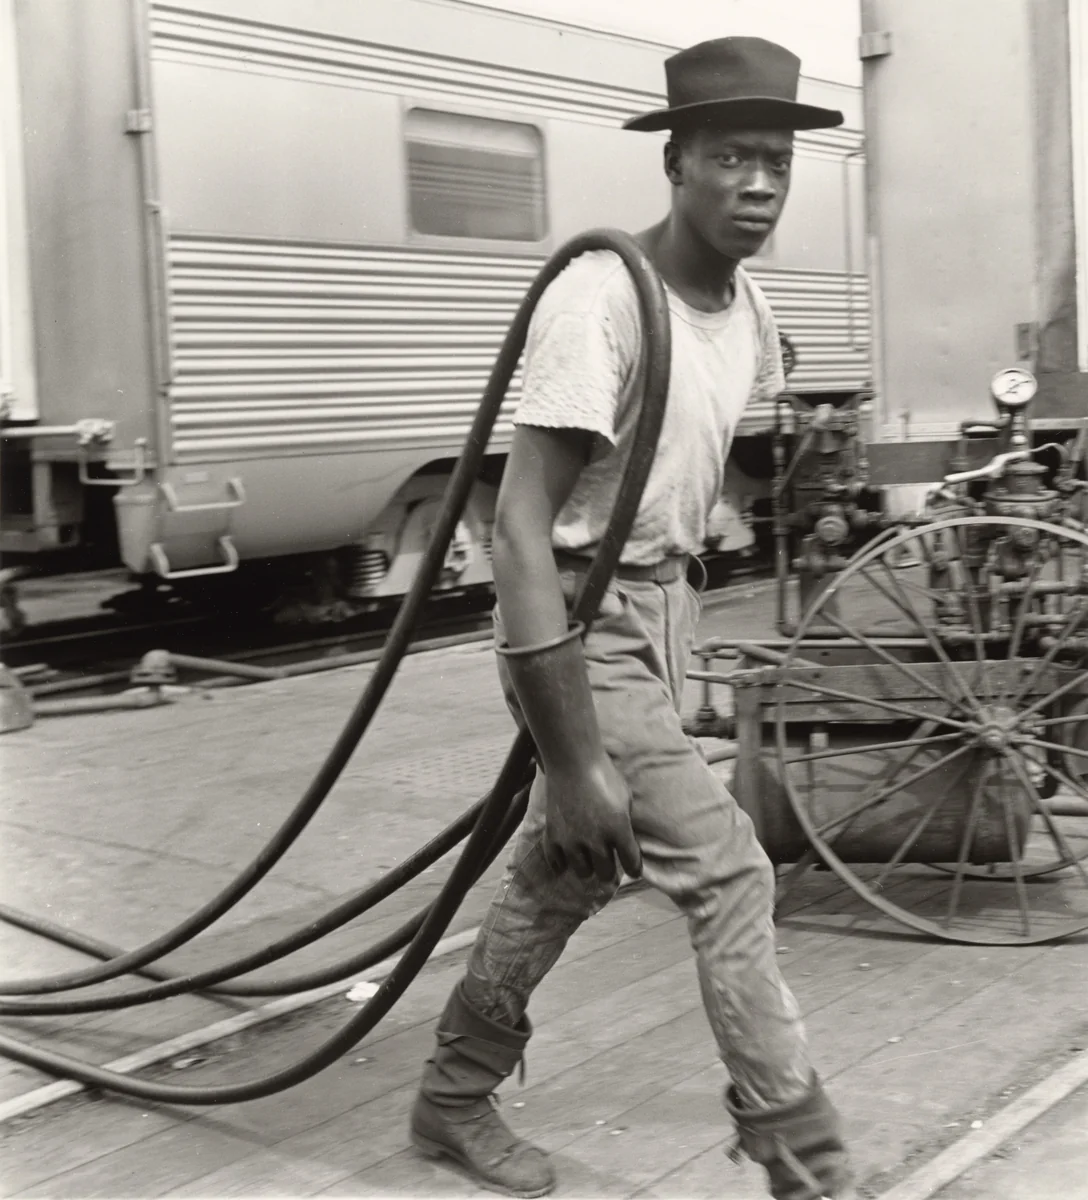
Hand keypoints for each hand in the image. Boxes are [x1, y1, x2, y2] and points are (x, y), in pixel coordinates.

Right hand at [542, 754, 641, 882]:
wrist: (572, 760)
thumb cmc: (603, 775)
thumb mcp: (625, 798)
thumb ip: (625, 823)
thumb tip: (624, 841)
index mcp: (618, 830)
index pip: (631, 863)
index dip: (633, 868)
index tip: (632, 869)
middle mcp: (595, 840)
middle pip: (605, 873)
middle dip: (609, 868)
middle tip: (607, 860)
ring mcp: (571, 840)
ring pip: (582, 872)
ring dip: (587, 866)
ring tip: (587, 858)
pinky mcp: (552, 835)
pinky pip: (556, 862)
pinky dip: (561, 863)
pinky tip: (565, 860)